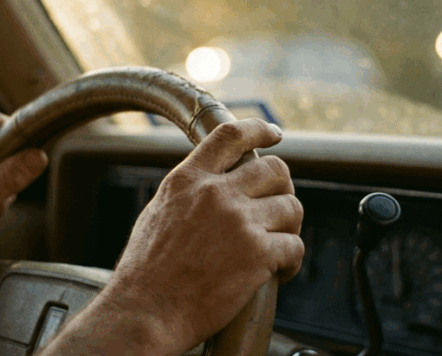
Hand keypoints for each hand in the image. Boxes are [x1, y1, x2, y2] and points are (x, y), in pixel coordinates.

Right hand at [98, 119, 304, 354]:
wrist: (146, 312)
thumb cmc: (146, 274)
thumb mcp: (158, 213)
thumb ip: (189, 193)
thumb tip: (211, 185)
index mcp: (188, 180)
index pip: (230, 135)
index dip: (258, 129)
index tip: (274, 133)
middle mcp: (215, 194)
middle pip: (274, 169)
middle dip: (283, 188)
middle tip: (278, 209)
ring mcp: (239, 222)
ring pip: (291, 207)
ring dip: (289, 228)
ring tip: (277, 247)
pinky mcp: (257, 253)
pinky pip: (295, 246)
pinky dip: (291, 262)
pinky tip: (279, 272)